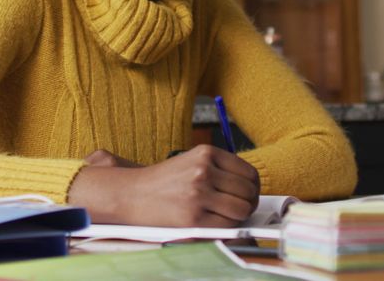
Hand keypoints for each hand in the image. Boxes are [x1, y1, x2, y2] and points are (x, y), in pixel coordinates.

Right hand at [68, 145, 259, 226]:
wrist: (131, 194)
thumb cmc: (163, 182)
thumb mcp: (191, 162)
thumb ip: (219, 169)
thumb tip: (250, 188)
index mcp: (206, 153)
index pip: (249, 173)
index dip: (252, 188)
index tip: (248, 195)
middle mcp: (204, 170)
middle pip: (248, 192)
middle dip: (248, 204)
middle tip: (238, 209)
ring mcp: (198, 194)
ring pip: (242, 210)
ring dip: (238, 217)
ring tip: (224, 217)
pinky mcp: (193, 217)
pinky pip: (226, 226)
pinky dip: (226, 229)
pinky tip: (213, 224)